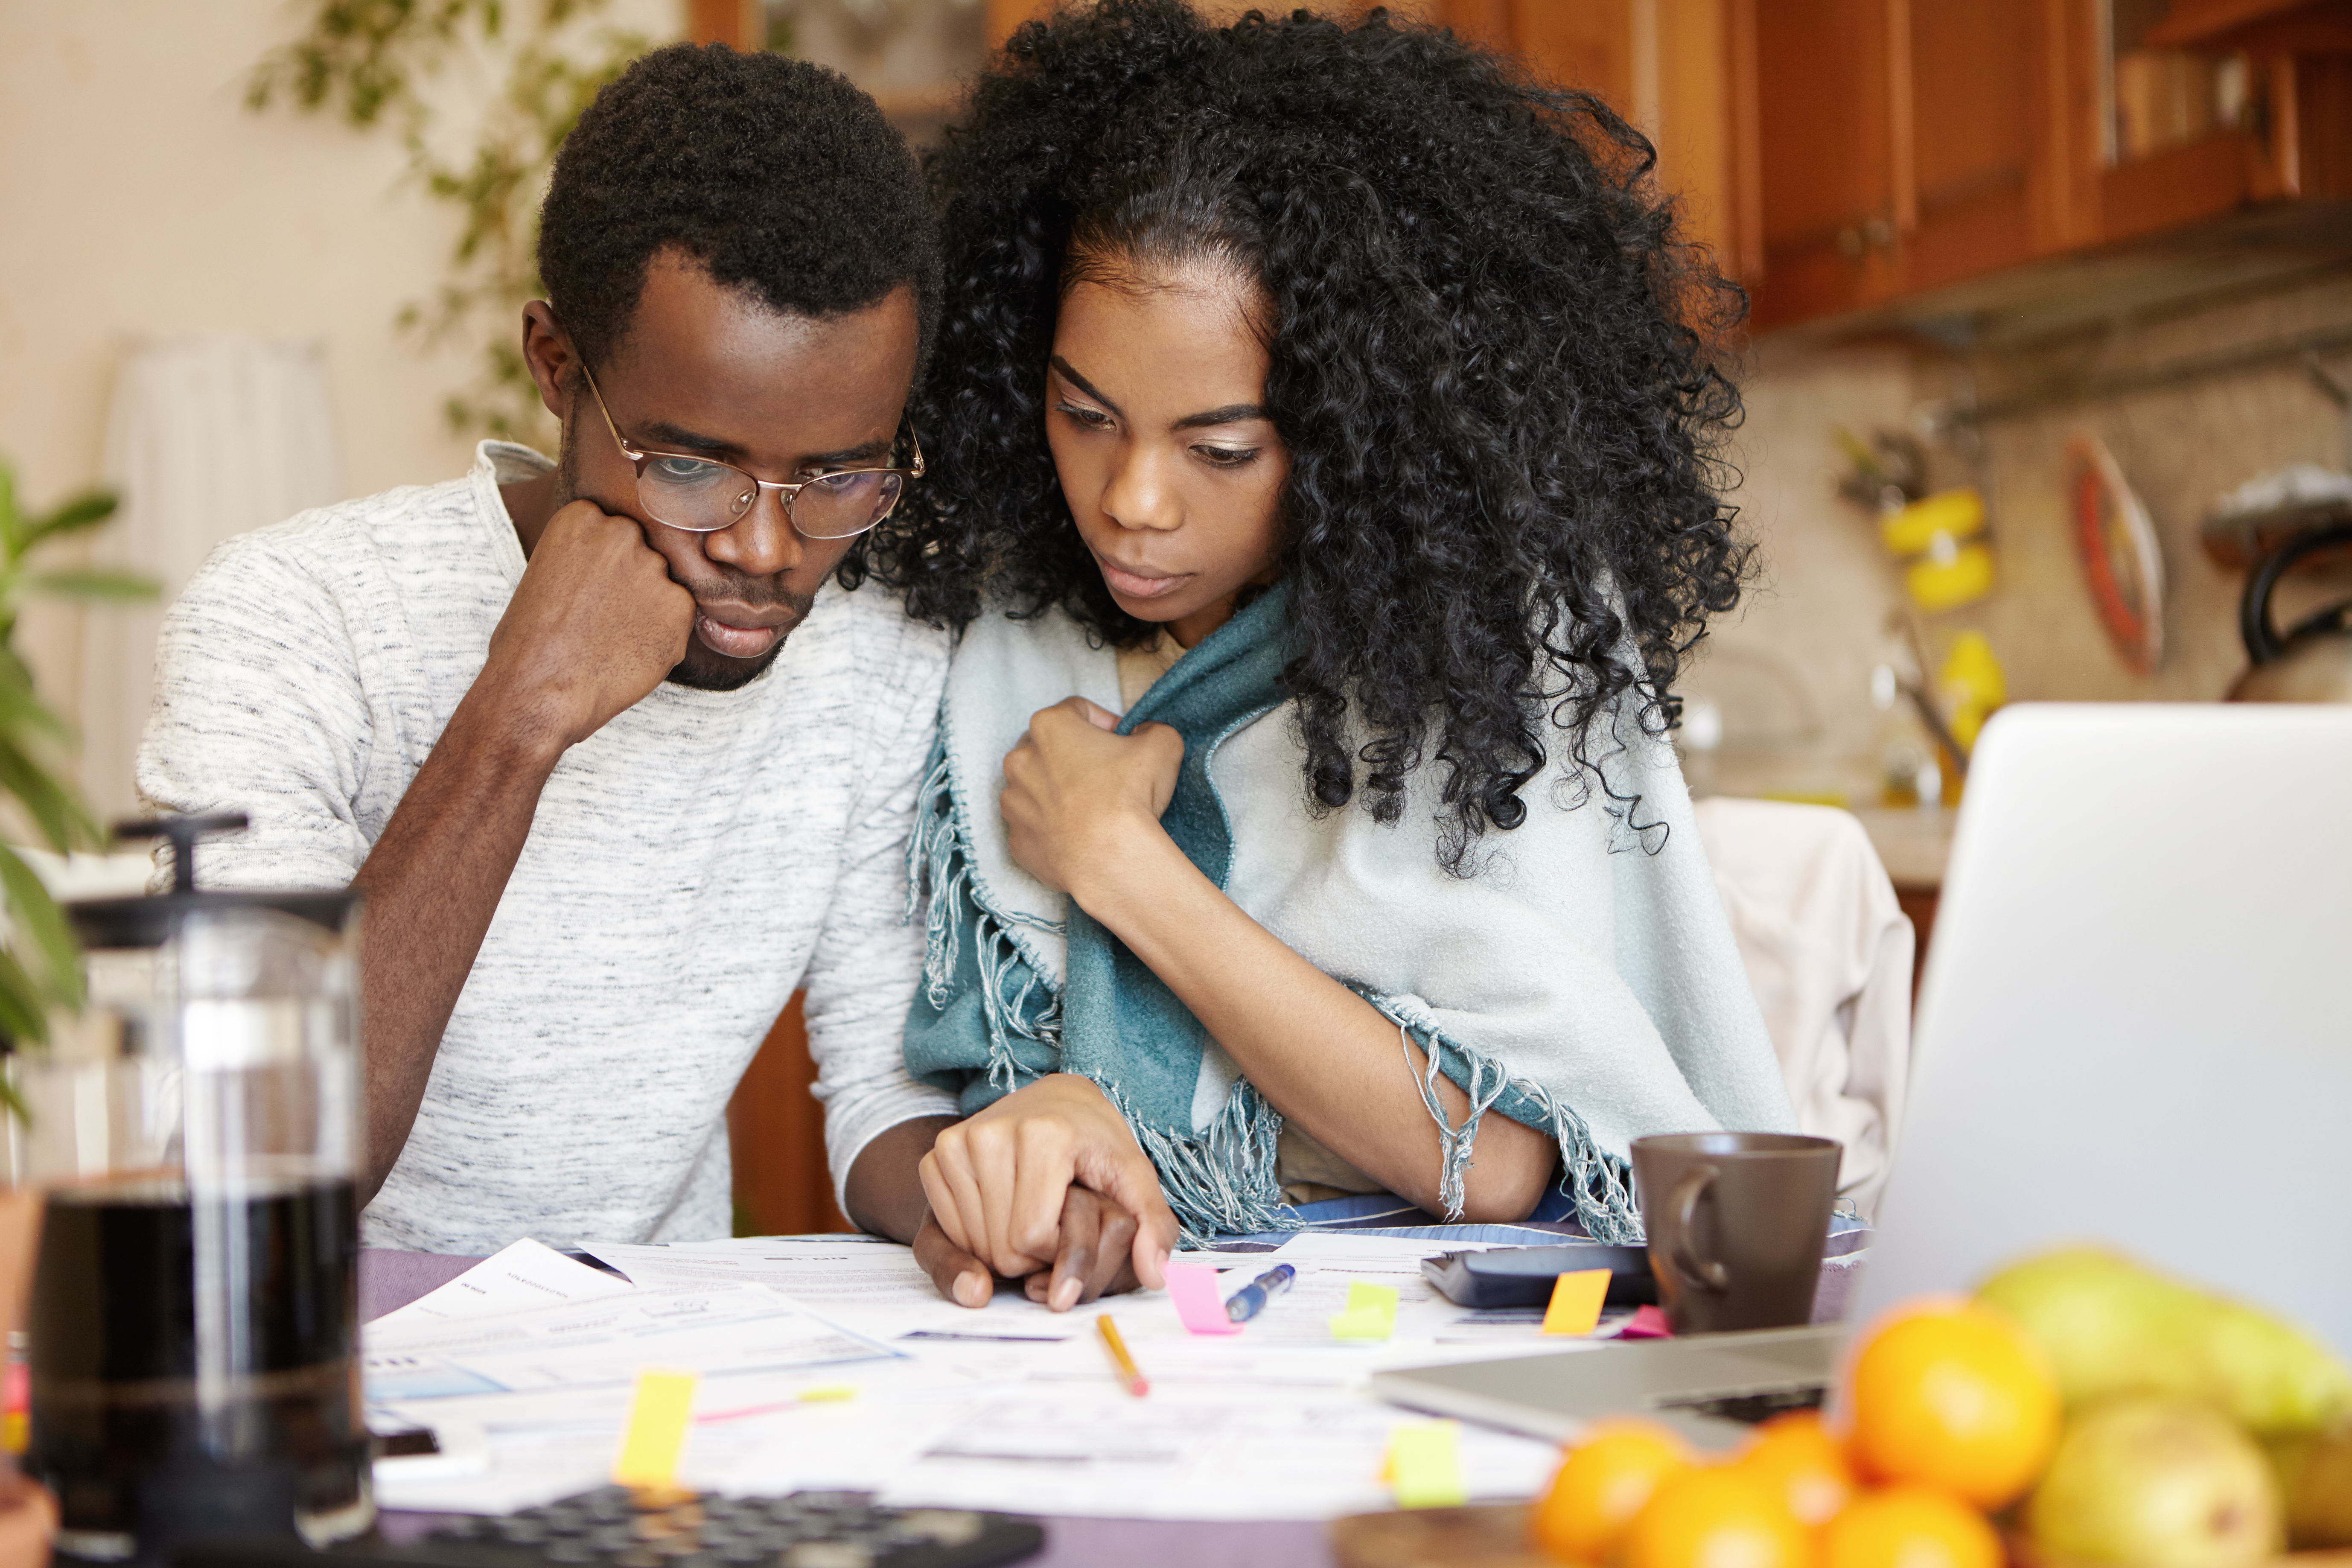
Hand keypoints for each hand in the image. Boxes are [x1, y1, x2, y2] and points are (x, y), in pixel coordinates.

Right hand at [480, 499, 693, 751]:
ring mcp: (653, 567)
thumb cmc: (531, 641)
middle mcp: (622, 531)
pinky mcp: (679, 605)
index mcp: (584, 515)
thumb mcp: (548, 572)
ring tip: (615, 636)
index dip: (609, 565)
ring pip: (667, 583)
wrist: (537, 690)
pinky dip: (666, 634)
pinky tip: (632, 651)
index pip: (619, 530)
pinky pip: (682, 615)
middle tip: (607, 616)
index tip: (593, 589)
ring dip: (652, 607)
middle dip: (635, 581)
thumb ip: (589, 553)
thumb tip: (622, 558)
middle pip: (648, 550)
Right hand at [918, 1073, 1175, 1288]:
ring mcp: (955, 1143)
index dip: (1057, 1252)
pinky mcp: (935, 1158)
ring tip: (1028, 1214)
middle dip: (1031, 1257)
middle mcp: (990, 1132)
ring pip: (973, 1246)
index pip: (1033, 1237)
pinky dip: (977, 1239)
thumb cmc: (1093, 1142)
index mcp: (1042, 1134)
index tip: (1071, 1226)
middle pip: (1001, 1248)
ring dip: (1003, 1250)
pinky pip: (948, 1233)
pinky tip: (1002, 1212)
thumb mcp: (1132, 1176)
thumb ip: (1153, 1224)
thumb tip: (1154, 1275)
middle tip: (1051, 1222)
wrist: (1053, 1102)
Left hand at [999, 698, 1182, 901]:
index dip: (1105, 724)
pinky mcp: (1016, 838)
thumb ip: (1152, 730)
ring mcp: (1013, 801)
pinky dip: (1053, 826)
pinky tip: (1080, 834)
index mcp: (1049, 726)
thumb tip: (1144, 735)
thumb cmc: (1129, 799)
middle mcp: (1020, 759)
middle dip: (1077, 757)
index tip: (1122, 742)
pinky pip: (1035, 825)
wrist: (1111, 861)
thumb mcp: (1162, 746)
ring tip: (1093, 809)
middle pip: (1051, 748)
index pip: (1078, 711)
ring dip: (1060, 792)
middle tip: (1108, 777)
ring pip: (1038, 786)